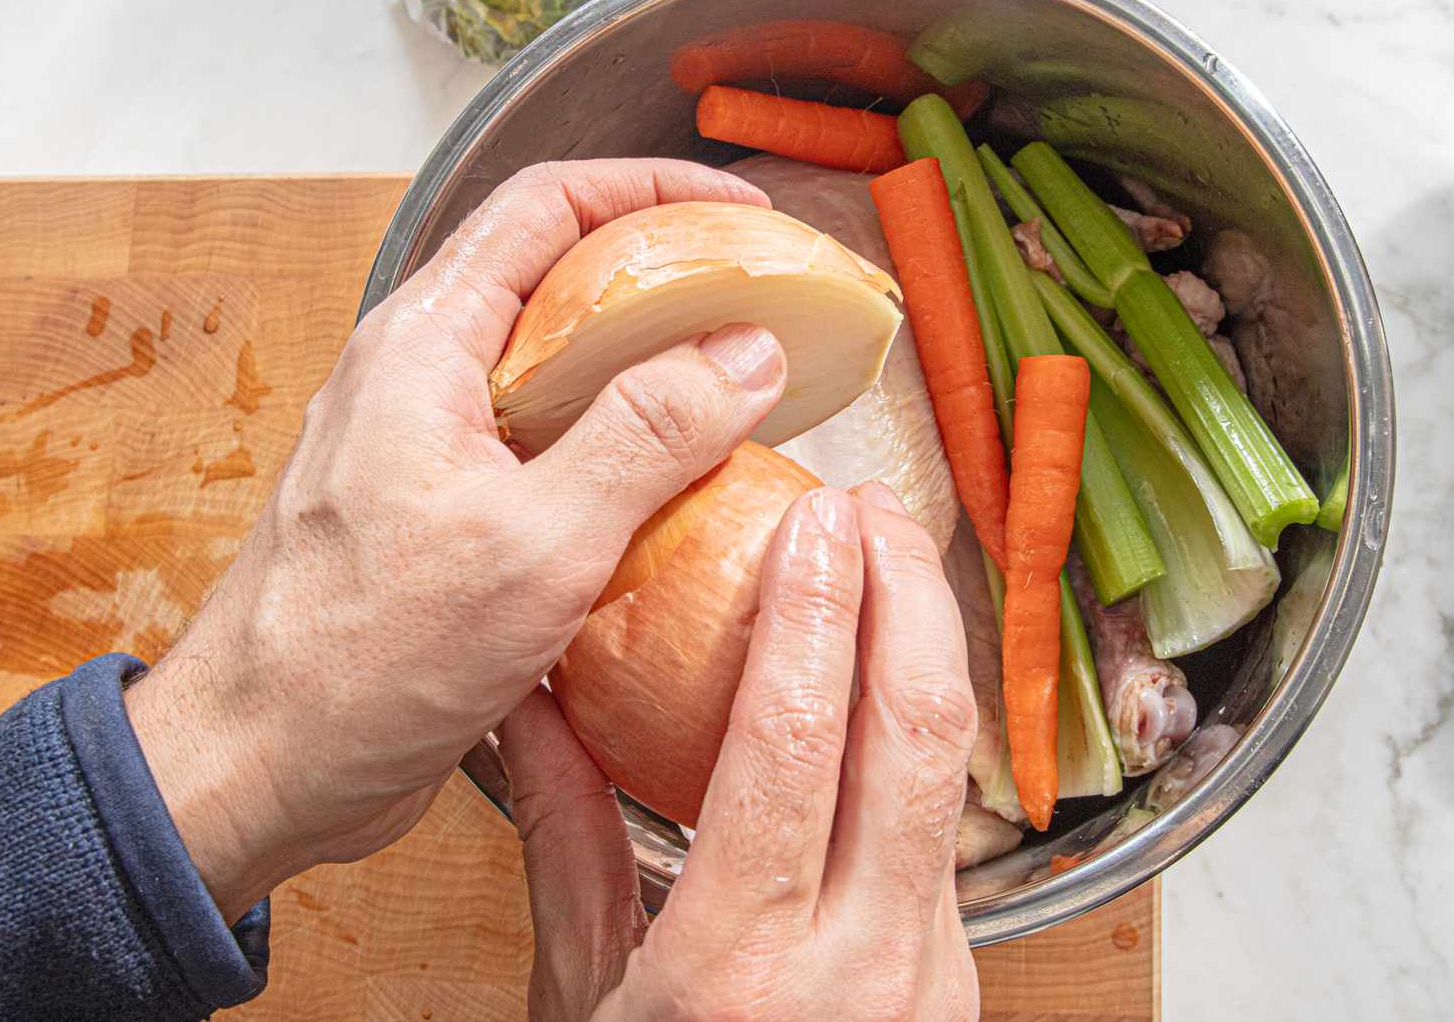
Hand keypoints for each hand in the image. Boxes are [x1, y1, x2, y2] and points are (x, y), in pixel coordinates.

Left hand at [124, 159, 788, 922]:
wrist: (257, 766)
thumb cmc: (364, 657)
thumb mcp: (535, 544)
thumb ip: (646, 437)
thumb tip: (745, 350)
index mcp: (423, 345)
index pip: (544, 208)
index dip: (649, 191)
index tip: (738, 215)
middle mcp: (415, 373)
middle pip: (549, 275)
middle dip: (657, 275)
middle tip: (754, 306)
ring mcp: (420, 441)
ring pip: (547, 364)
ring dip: (637, 364)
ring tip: (731, 392)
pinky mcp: (433, 507)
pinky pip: (536, 442)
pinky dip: (607, 443)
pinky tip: (666, 490)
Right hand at [502, 482, 980, 1021]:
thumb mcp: (580, 998)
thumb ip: (565, 841)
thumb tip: (526, 704)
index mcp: (739, 970)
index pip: (794, 741)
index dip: (813, 610)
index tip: (814, 518)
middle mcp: (859, 965)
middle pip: (916, 735)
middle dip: (909, 595)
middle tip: (875, 508)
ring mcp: (927, 976)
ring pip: (954, 774)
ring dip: (932, 651)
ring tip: (892, 565)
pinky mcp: (955, 978)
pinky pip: (948, 827)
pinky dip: (925, 732)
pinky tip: (889, 682)